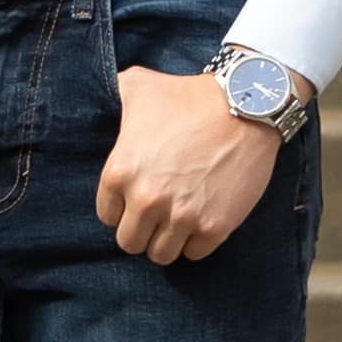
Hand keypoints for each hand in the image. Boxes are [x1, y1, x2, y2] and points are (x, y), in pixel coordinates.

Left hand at [98, 60, 290, 267]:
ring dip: (167, 240)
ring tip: (177, 222)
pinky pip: (195, 254)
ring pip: (160, 255)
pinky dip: (196, 242)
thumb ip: (110, 94)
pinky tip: (200, 222)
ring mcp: (181, 216)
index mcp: (119, 173)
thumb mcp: (137, 86)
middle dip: (141, 230)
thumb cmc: (188, 95)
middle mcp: (146, 199)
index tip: (136, 199)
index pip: (107, 216)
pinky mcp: (215, 226)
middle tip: (156, 216)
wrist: (245, 105)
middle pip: (130, 242)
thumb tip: (96, 95)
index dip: (122, 209)